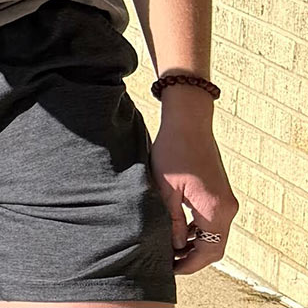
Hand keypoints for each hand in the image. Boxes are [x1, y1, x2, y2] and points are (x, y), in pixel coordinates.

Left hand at [153, 98, 238, 272]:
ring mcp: (227, 201)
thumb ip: (171, 220)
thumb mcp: (165, 189)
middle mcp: (227, 208)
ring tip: (170, 249)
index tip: (171, 269)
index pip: (209, 250)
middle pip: (215, 246)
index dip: (190, 264)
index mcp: (215, 209)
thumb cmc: (173, 152)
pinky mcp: (221, 194)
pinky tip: (179, 231)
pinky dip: (199, 230)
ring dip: (196, 244)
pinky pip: (214, 221)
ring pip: (215, 234)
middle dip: (193, 258)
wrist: (189, 124)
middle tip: (169, 263)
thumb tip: (174, 245)